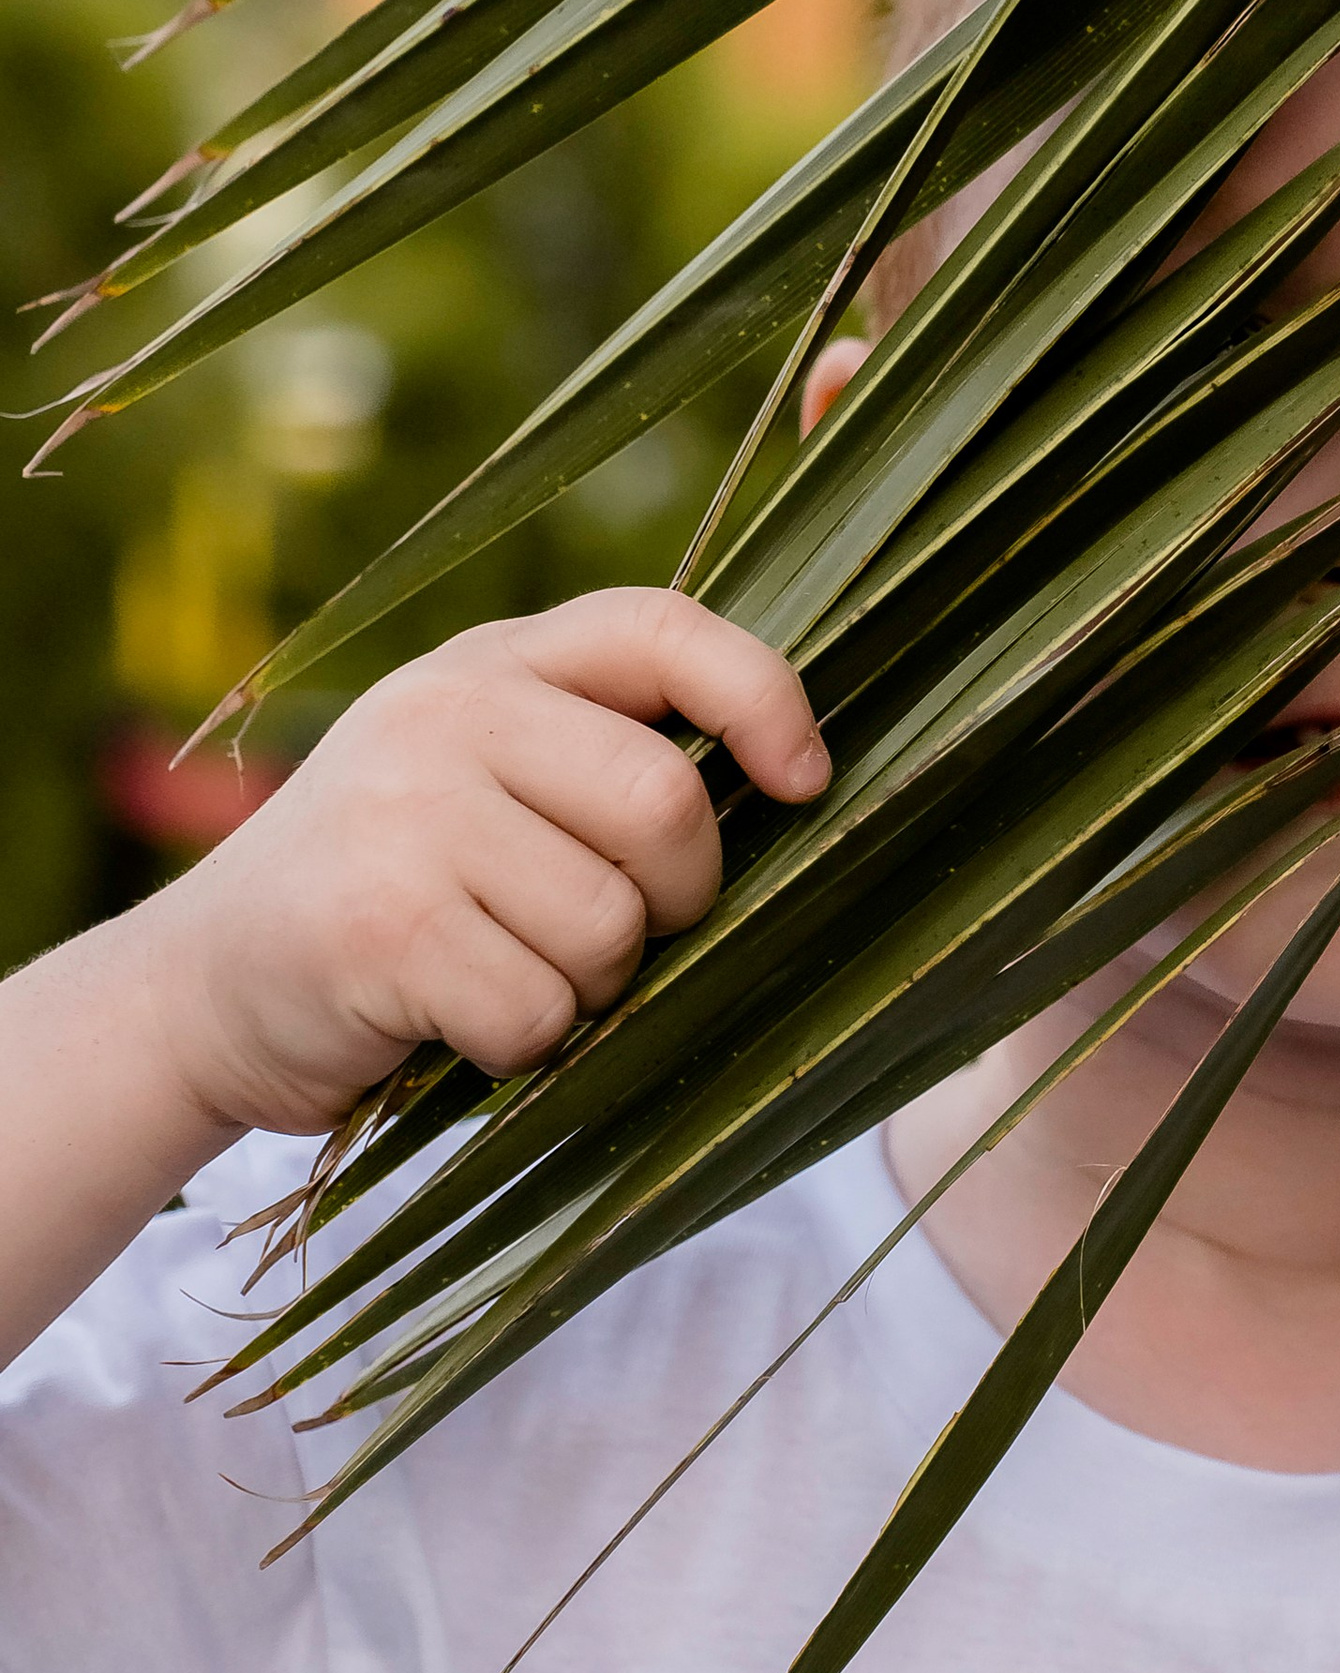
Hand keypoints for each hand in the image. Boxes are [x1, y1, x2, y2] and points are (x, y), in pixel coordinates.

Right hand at [134, 591, 829, 1137]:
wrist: (201, 988)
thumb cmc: (393, 892)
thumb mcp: (477, 776)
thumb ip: (597, 751)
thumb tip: (795, 782)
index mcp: (490, 664)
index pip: (662, 628)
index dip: (763, 697)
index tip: (805, 781)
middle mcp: (443, 712)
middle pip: (666, 805)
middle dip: (676, 900)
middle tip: (607, 935)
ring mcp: (404, 813)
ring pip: (610, 926)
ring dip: (590, 988)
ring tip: (507, 973)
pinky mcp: (380, 925)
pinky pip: (538, 1008)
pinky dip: (522, 1044)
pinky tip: (454, 1020)